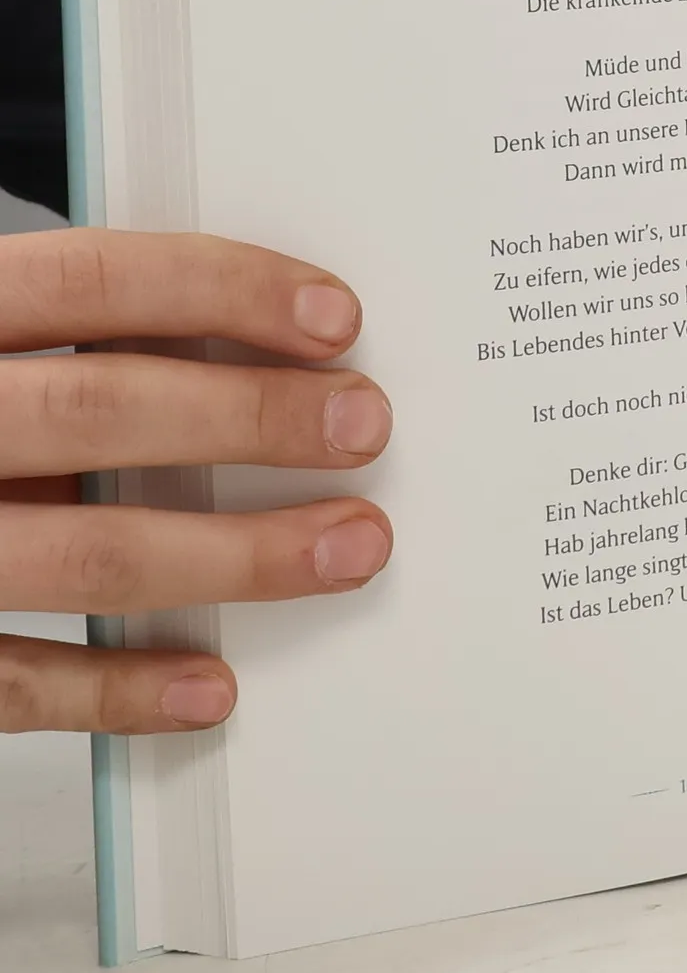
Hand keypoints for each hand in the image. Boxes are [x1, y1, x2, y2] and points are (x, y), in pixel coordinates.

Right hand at [0, 230, 392, 733]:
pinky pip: (10, 680)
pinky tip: (208, 685)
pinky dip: (118, 689)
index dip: (221, 290)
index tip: (335, 316)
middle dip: (254, 418)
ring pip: (84, 552)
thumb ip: (55, 347)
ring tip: (348, 545)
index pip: (87, 282)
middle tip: (366, 426)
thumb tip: (243, 344)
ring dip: (236, 556)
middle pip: (101, 410)